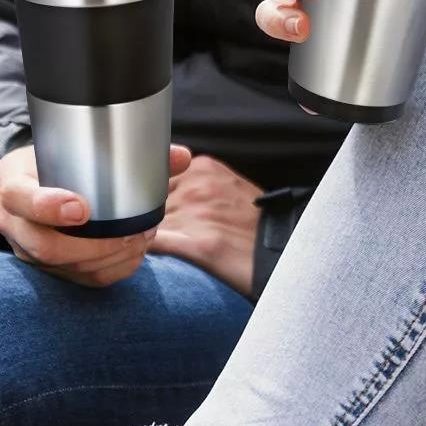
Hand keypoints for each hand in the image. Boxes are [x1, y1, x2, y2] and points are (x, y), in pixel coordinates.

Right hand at [0, 143, 191, 287]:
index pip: (19, 197)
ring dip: (106, 258)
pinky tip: (134, 255)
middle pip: (43, 246)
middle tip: (130, 232)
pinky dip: (109, 270)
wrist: (32, 184)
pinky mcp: (45, 269)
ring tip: (141, 239)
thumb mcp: (76, 147)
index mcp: (13, 181)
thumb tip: (182, 157)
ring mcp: (25, 249)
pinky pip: (77, 280)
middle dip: (92, 245)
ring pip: (62, 268)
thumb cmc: (59, 162)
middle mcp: (12, 221)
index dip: (48, 206)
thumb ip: (131, 151)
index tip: (82, 208)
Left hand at [149, 155, 262, 297]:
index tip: (148, 209)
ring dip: (142, 235)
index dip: (149, 197)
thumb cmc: (255, 223)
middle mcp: (196, 186)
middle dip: (145, 217)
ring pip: (147, 223)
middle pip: (148, 200)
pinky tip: (147, 258)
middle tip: (147, 233)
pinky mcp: (196, 244)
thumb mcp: (226, 185)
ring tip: (148, 249)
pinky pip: (155, 245)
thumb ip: (194, 182)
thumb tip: (160, 190)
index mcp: (203, 167)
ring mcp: (195, 214)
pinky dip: (145, 251)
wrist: (283, 250)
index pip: (154, 178)